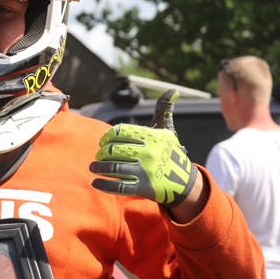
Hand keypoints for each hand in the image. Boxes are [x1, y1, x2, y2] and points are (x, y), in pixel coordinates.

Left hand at [89, 89, 197, 206]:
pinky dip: (104, 184)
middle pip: (114, 149)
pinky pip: (118, 186)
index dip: (107, 136)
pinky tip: (95, 182)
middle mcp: (149, 152)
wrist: (186, 183)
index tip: (102, 141)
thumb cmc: (171, 154)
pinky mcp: (144, 188)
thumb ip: (164, 110)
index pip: (121, 132)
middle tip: (98, 155)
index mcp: (152, 137)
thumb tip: (173, 90)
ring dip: (98, 167)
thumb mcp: (168, 132)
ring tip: (93, 167)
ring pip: (114, 167)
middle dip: (102, 152)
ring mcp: (146, 171)